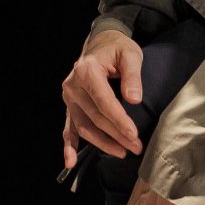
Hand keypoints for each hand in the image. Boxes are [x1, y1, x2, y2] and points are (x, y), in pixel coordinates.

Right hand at [61, 32, 144, 169]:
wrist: (100, 43)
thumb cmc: (117, 48)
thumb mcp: (130, 54)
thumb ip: (132, 76)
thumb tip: (133, 99)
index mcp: (87, 71)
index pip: (104, 102)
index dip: (119, 120)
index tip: (134, 134)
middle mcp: (73, 86)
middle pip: (95, 117)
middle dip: (117, 134)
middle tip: (136, 146)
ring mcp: (69, 98)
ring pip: (84, 127)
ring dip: (102, 143)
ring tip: (122, 152)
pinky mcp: (70, 106)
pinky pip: (68, 128)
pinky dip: (69, 146)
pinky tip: (70, 162)